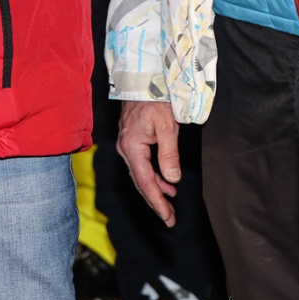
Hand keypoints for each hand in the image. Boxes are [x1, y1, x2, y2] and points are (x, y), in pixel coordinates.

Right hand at [116, 100, 181, 226]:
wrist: (142, 80)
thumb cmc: (155, 100)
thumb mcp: (167, 126)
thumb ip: (169, 154)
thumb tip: (172, 178)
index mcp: (132, 147)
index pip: (145, 182)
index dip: (157, 202)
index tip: (167, 217)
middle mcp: (125, 149)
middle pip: (140, 182)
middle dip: (156, 202)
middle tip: (170, 219)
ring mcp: (126, 145)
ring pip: (141, 175)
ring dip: (156, 190)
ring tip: (170, 203)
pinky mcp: (131, 141)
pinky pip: (141, 165)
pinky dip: (154, 177)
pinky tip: (166, 182)